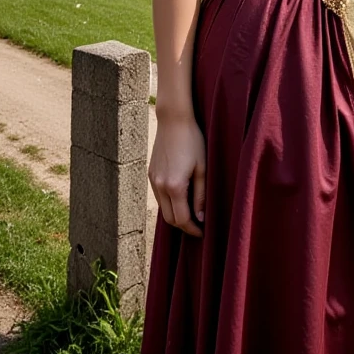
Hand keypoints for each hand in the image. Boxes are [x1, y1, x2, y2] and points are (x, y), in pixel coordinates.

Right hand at [149, 116, 205, 235]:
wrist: (174, 120)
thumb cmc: (192, 141)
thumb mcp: (202, 168)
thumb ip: (201, 195)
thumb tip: (201, 217)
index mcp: (174, 186)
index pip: (182, 220)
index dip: (193, 230)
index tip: (203, 232)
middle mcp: (160, 186)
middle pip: (170, 219)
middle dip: (184, 226)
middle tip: (198, 225)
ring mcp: (153, 180)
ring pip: (163, 209)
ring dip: (175, 215)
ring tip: (191, 212)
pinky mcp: (150, 173)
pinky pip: (159, 196)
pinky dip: (169, 203)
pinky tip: (180, 197)